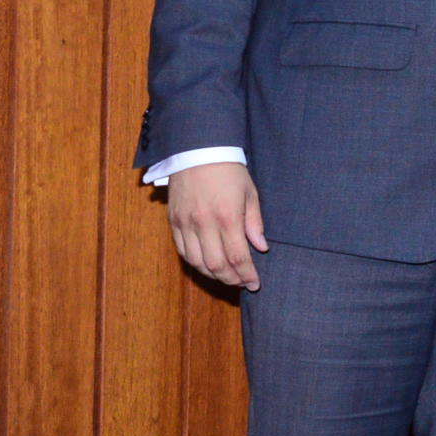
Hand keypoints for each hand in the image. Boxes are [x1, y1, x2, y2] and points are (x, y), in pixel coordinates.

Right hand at [167, 161, 266, 289]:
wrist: (197, 151)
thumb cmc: (229, 171)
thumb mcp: (250, 193)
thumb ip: (255, 223)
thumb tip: (261, 247)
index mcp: (227, 216)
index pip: (238, 257)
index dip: (247, 275)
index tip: (255, 284)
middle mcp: (204, 223)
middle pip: (216, 265)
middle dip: (231, 279)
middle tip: (242, 283)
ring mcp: (186, 223)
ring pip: (197, 262)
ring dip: (213, 275)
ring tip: (227, 276)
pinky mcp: (173, 221)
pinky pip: (182, 251)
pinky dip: (195, 263)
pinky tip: (207, 265)